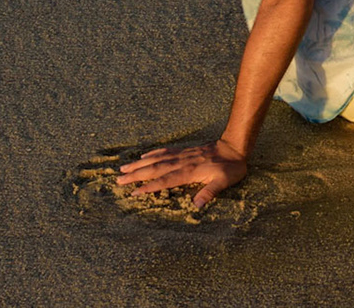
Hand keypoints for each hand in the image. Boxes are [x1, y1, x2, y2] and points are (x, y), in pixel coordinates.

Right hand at [114, 139, 247, 209]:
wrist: (234, 147)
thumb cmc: (231, 167)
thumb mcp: (225, 181)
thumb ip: (210, 192)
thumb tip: (198, 206)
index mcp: (189, 172)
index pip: (165, 181)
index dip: (149, 187)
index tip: (134, 193)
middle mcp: (181, 162)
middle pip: (155, 169)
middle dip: (136, 175)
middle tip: (118, 181)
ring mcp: (181, 155)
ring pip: (156, 159)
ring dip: (139, 164)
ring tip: (123, 169)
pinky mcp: (184, 151)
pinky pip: (165, 151)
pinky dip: (152, 154)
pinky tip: (143, 156)